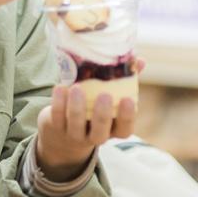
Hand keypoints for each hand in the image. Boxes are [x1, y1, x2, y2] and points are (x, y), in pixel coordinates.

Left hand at [34, 61, 144, 182]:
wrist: (63, 127)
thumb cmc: (93, 105)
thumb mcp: (110, 95)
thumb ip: (124, 79)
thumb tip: (140, 60)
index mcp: (113, 129)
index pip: (124, 130)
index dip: (127, 117)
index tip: (129, 99)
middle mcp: (95, 136)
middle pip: (100, 132)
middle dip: (102, 115)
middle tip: (104, 95)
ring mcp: (74, 134)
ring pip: (76, 126)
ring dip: (77, 108)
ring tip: (77, 88)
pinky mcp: (57, 127)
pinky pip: (58, 118)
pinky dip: (58, 103)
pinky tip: (60, 87)